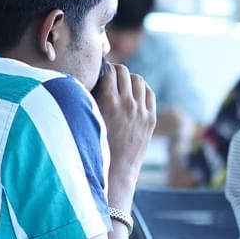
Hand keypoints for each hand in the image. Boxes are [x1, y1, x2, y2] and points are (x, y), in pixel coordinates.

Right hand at [93, 62, 155, 186]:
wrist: (115, 170)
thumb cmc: (95, 144)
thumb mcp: (89, 118)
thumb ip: (90, 98)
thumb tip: (90, 77)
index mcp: (109, 101)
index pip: (109, 71)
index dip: (104, 69)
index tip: (100, 71)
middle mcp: (127, 103)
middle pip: (124, 72)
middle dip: (116, 71)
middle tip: (110, 76)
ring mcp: (141, 111)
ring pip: (138, 80)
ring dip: (129, 79)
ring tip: (123, 84)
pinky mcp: (150, 119)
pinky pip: (149, 93)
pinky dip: (142, 89)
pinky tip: (135, 92)